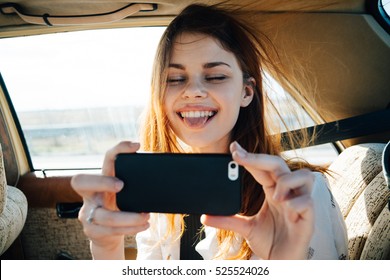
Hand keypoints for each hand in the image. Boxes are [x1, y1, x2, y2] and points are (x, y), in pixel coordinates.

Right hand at [71, 141, 149, 258]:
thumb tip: (163, 171)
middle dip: (102, 181)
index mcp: (102, 179)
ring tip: (146, 216)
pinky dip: (131, 229)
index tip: (136, 146)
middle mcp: (90, 194)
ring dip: (128, 217)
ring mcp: (87, 213)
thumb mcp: (126, 193)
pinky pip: (111, 231)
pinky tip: (144, 225)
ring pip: (105, 216)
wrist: (107, 235)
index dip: (118, 149)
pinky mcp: (92, 230)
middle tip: (122, 185)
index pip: (106, 158)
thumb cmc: (120, 206)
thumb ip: (136, 182)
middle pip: (81, 181)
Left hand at [202, 141, 314, 258]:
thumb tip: (205, 216)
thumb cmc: (270, 242)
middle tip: (239, 157)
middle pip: (279, 164)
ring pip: (304, 176)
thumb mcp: (246, 228)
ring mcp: (300, 205)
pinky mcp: (309, 219)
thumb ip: (228, 220)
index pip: (263, 167)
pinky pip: (308, 202)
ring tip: (274, 197)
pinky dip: (296, 203)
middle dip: (259, 158)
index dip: (250, 156)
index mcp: (273, 191)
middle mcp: (288, 194)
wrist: (282, 264)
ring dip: (286, 182)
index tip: (233, 148)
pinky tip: (287, 210)